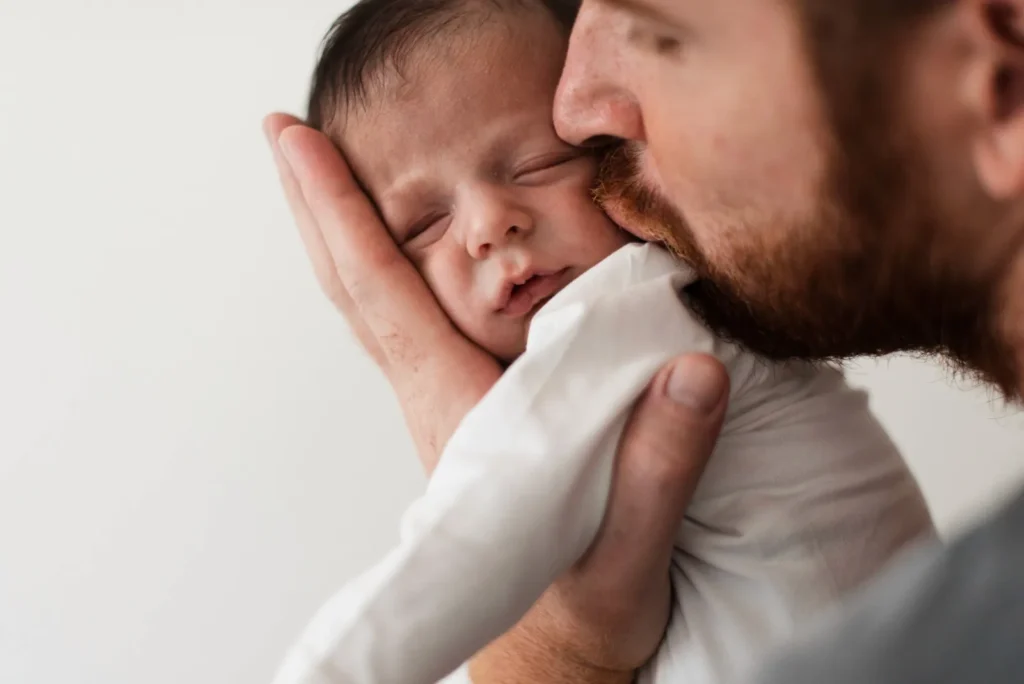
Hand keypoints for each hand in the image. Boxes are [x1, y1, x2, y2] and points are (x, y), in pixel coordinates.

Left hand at [264, 112, 728, 681]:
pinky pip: (410, 321)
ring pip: (377, 304)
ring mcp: (445, 402)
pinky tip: (393, 238)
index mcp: (461, 417)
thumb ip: (659, 465)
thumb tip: (691, 372)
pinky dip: (385, 265)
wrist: (559, 647)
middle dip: (319, 206)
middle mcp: (438, 399)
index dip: (341, 217)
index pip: (387, 299)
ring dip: (346, 230)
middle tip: (286, 131)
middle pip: (359, 290)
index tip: (300, 146)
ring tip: (325, 162)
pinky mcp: (465, 405)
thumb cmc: (585, 602)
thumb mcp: (630, 546)